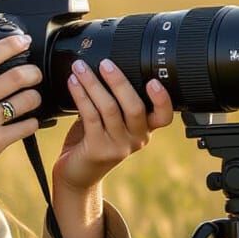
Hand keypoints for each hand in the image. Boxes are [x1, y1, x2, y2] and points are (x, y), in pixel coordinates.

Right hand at [0, 34, 42, 196]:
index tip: (23, 41)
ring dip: (35, 97)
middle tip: (35, 73)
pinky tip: (28, 121)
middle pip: (16, 76)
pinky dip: (33, 122)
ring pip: (25, 100)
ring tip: (32, 98)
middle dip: (32, 72)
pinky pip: (26, 126)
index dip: (11, 44)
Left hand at [52, 58, 173, 191]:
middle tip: (105, 63)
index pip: (164, 116)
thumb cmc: (93, 142)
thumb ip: (115, 100)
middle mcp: (136, 139)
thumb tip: (106, 65)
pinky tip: (73, 83)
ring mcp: (118, 146)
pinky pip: (90, 116)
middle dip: (119, 81)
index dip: (162, 99)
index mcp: (144, 129)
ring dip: (93, 84)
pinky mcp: (98, 149)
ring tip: (80, 68)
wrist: (78, 174)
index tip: (154, 80)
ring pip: (109, 109)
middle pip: (135, 107)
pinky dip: (81, 95)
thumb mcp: (111, 121)